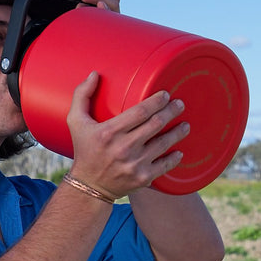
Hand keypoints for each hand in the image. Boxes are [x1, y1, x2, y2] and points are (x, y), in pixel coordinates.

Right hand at [67, 72, 189, 196]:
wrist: (89, 186)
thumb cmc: (84, 150)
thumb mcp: (76, 122)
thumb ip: (82, 96)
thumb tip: (94, 74)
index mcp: (109, 132)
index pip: (140, 112)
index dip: (156, 101)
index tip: (165, 95)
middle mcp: (123, 148)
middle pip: (156, 124)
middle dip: (171, 111)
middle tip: (179, 104)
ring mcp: (134, 164)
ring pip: (163, 143)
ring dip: (177, 132)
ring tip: (185, 125)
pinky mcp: (142, 178)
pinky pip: (164, 165)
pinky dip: (174, 157)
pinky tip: (179, 150)